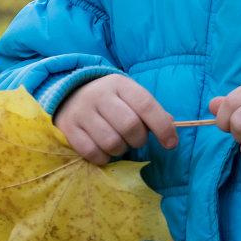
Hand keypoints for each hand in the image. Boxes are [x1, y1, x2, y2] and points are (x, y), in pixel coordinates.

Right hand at [54, 75, 177, 164]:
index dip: (162, 127)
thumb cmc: (110, 100)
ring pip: (111, 142)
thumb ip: (151, 111)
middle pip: (130, 125)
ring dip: (121, 150)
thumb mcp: (130, 97)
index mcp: (120, 84)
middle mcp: (99, 95)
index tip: (171, 144)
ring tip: (119, 143)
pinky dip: (103, 157)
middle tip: (136, 140)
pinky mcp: (69, 128)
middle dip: (139, 140)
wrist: (69, 95)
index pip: (146, 104)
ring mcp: (82, 111)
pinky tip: (104, 150)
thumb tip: (170, 128)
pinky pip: (92, 152)